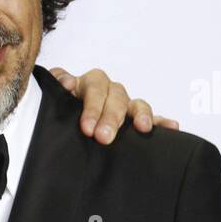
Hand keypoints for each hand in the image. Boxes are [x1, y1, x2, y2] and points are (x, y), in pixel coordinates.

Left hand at [51, 66, 178, 143]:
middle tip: (103, 138)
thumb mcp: (48, 101)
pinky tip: (172, 127)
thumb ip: (53, 89)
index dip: (92, 107)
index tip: (87, 128)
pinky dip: (162, 122)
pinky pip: (152, 118)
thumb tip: (66, 83)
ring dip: (140, 115)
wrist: (54, 126)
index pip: (93, 88)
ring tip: (143, 128)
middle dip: (111, 117)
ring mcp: (122, 104)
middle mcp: (107, 91)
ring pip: (135, 104)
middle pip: (115, 97)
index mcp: (85, 84)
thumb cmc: (53, 114)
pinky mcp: (134, 119)